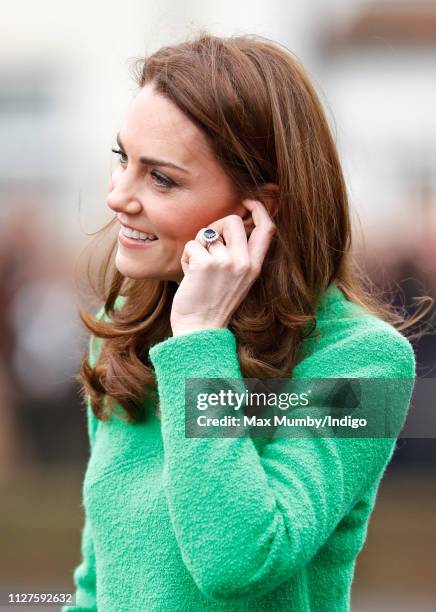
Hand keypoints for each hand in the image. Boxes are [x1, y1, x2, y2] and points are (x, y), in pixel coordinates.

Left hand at [170, 199, 275, 336]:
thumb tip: (229, 226)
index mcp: (254, 267)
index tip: (248, 201)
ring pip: (206, 234)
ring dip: (196, 248)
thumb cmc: (212, 304)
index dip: (260, 209)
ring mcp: (226, 263)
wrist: (199, 329)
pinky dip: (186, 258)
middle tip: (207, 243)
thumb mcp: (237, 280)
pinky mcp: (205, 264)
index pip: (268, 229)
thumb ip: (239, 255)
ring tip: (197, 270)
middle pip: (233, 220)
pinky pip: (192, 245)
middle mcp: (244, 263)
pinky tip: (189, 275)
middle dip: (216, 225)